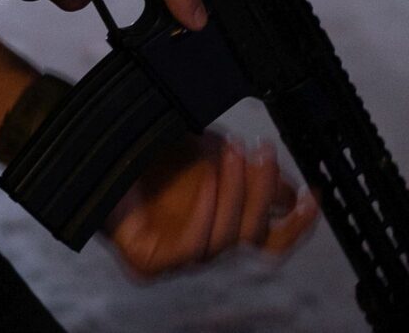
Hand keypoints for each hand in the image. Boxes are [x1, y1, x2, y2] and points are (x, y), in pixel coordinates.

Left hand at [104, 133, 321, 281]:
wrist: (95, 144)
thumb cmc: (150, 152)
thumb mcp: (210, 154)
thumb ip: (249, 174)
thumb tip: (289, 189)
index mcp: (222, 227)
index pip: (270, 240)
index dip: (297, 224)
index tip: (313, 196)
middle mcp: (203, 246)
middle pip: (254, 239)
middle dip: (262, 194)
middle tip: (262, 153)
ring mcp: (175, 259)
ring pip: (225, 240)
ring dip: (234, 194)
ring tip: (231, 154)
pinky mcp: (149, 263)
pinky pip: (190, 246)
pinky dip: (205, 213)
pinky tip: (207, 181)